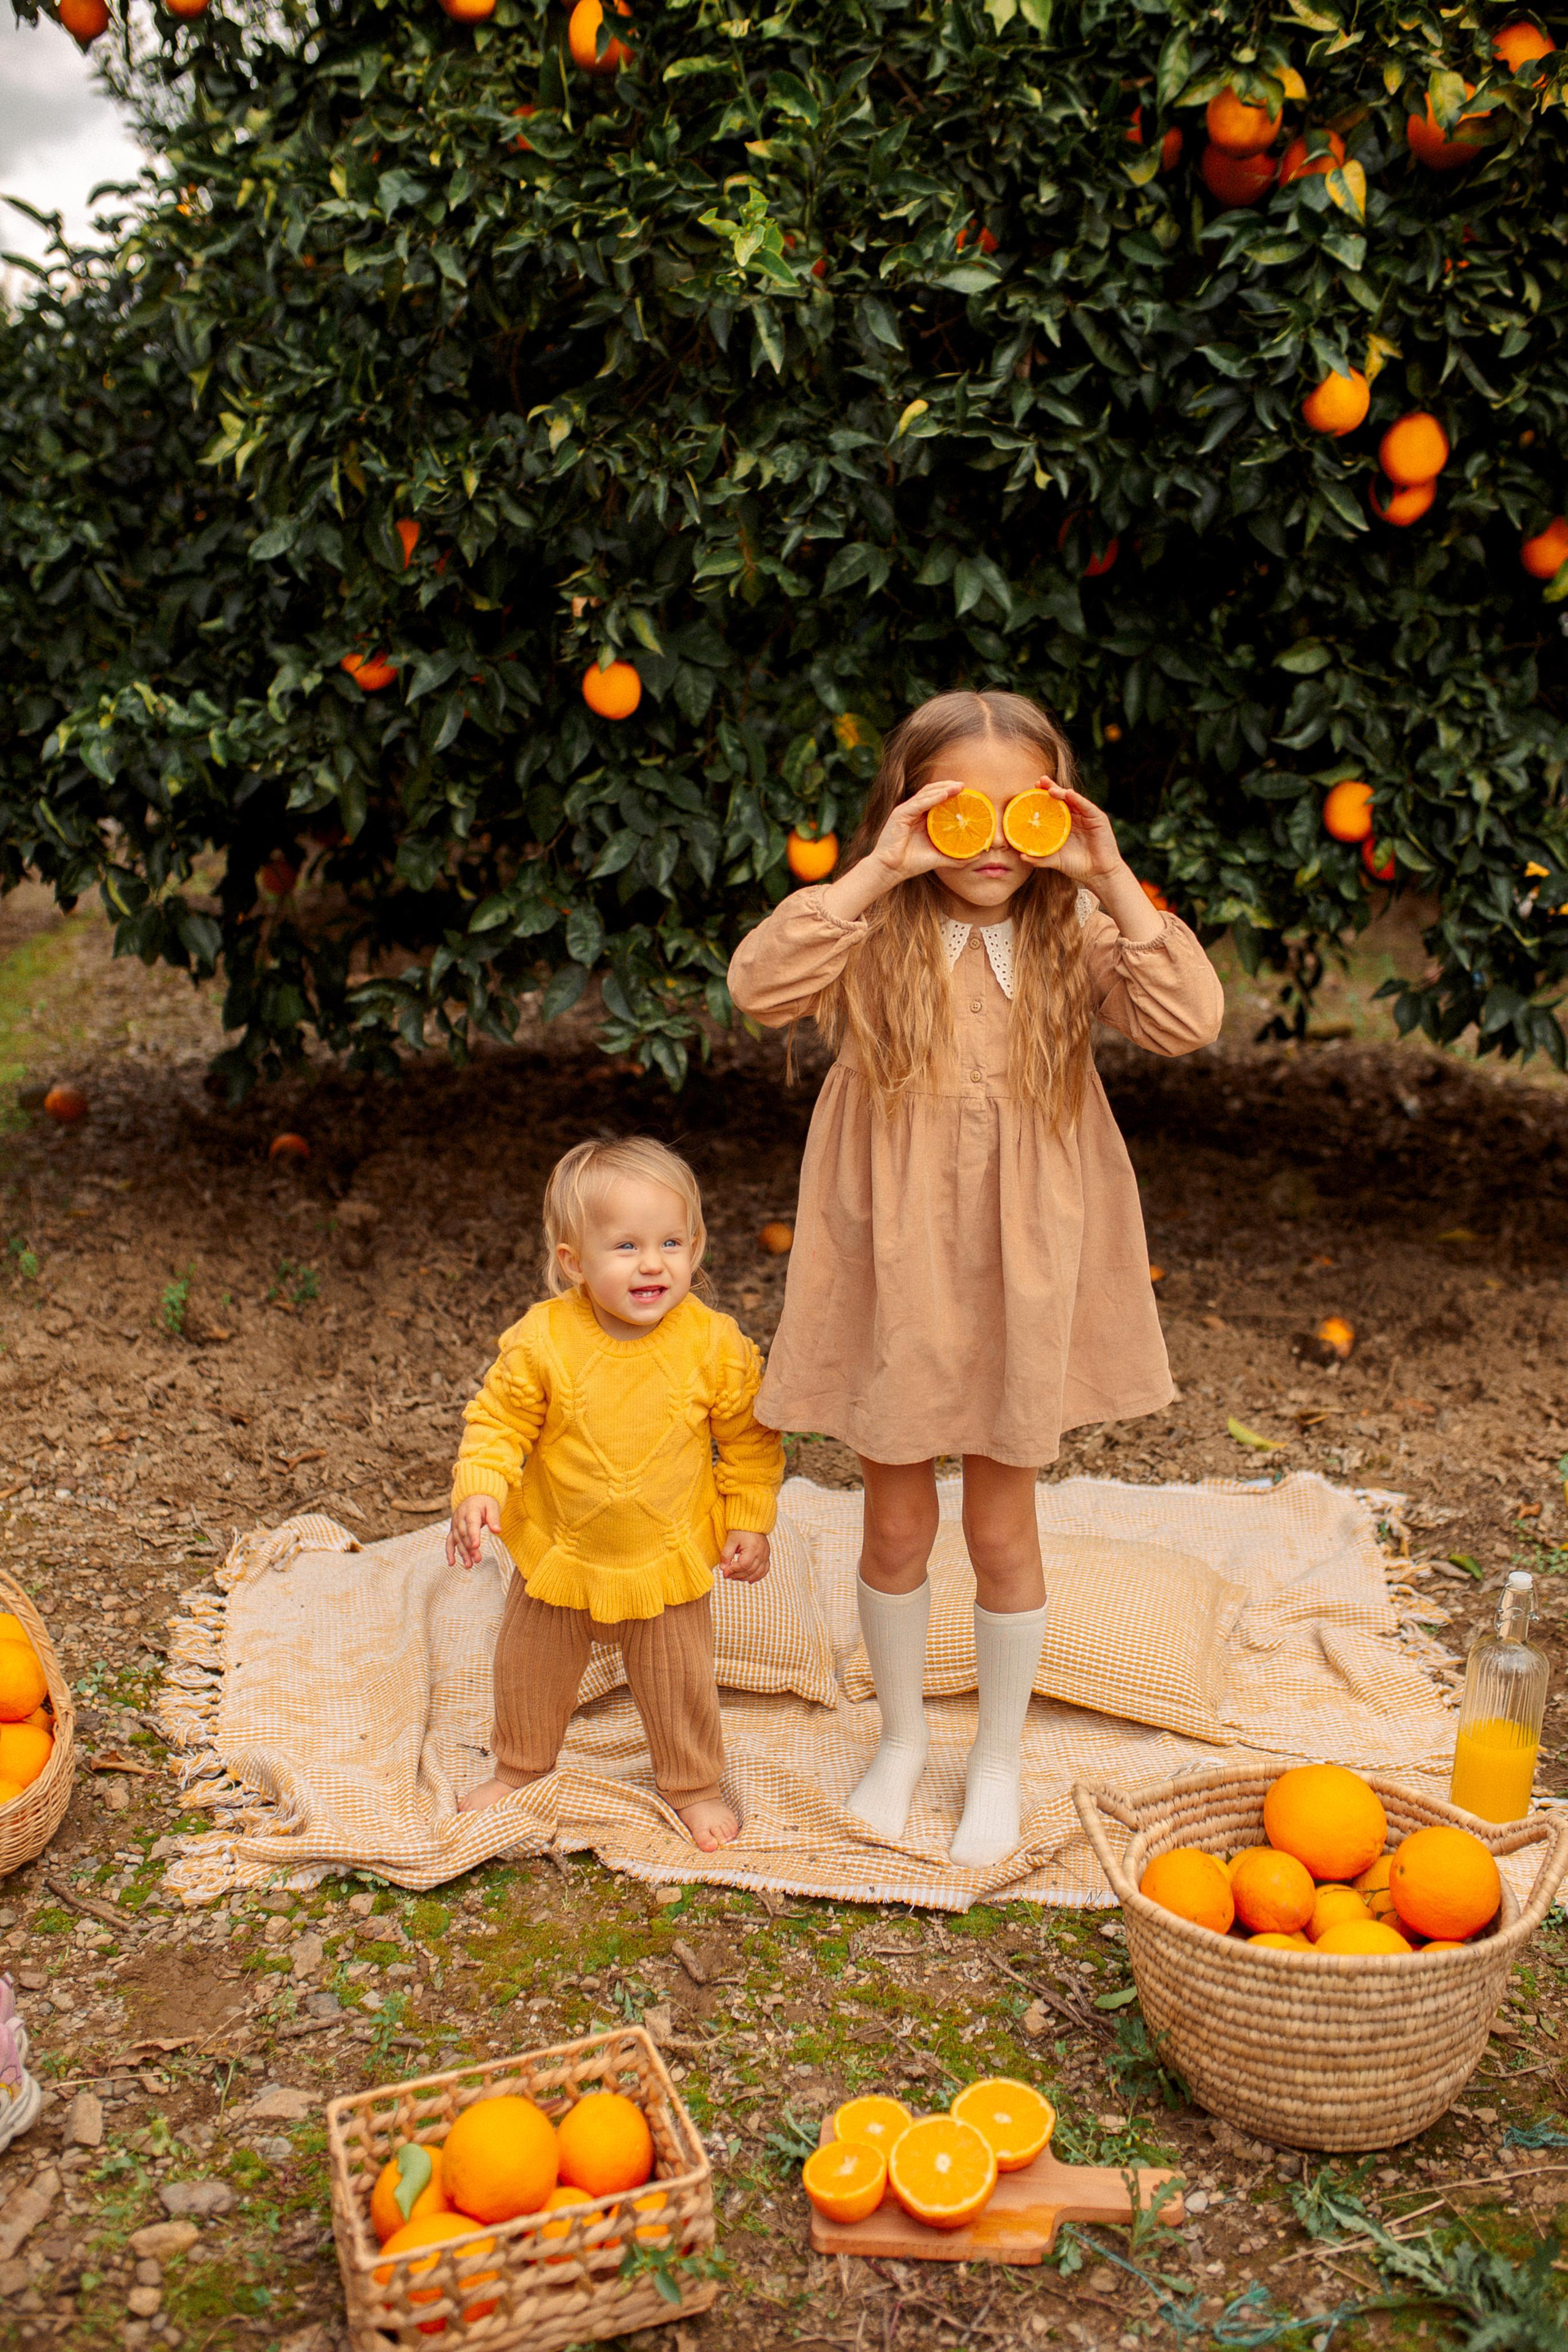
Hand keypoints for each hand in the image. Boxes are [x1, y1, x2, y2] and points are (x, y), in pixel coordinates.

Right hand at [447, 1493, 500, 1568]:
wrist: (473, 1495)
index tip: (476, 1546)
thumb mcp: (492, 1507)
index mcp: (471, 1511)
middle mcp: (460, 1518)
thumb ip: (494, 1519)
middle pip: (464, 1535)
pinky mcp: (453, 1529)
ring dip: (462, 1553)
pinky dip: (449, 1552)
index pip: (471, 1524)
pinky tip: (452, 1563)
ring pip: (457, 1540)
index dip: (473, 1535)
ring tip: (469, 1565)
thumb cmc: (485, 1502)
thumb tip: (497, 1531)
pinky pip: (450, 1541)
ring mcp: (455, 1524)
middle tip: (478, 1560)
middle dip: (470, 1548)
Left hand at [720, 1529, 770, 1582]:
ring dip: (745, 1578)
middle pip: (749, 1571)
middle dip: (736, 1575)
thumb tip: (722, 1568)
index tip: (724, 1572)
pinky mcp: (766, 1556)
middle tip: (727, 1575)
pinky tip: (749, 1580)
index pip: (742, 1566)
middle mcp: (761, 1554)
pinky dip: (757, 1577)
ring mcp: (765, 1555)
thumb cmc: (741, 1529)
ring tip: (735, 1577)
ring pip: (757, 1573)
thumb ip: (726, 1554)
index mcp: (752, 1549)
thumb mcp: (731, 1540)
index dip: (732, 1571)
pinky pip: (765, 1570)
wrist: (752, 1521)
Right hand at [817, 778, 977, 923]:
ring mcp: (906, 811)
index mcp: (920, 818)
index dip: (950, 793)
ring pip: (926, 794)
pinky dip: (932, 798)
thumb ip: (956, 856)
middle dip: (948, 786)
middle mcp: (913, 812)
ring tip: (958, 786)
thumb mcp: (939, 858)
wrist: (891, 871)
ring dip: (943, 788)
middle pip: (932, 792)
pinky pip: (918, 803)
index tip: (968, 793)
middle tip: (965, 785)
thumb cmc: (911, 863)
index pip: (936, 799)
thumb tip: (978, 855)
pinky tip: (945, 794)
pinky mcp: (900, 815)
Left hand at [1016, 782, 1125, 885]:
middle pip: (1060, 799)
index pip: (1051, 807)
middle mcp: (1074, 817)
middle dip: (1049, 788)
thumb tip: (1021, 856)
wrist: (1098, 874)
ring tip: (1049, 789)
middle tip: (1038, 781)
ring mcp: (1086, 816)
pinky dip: (1077, 799)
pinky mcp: (1097, 818)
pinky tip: (1068, 794)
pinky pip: (1086, 806)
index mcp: (1063, 824)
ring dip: (1061, 792)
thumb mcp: (1055, 860)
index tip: (1028, 792)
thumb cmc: (1077, 867)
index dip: (1040, 798)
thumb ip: (1040, 857)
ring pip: (1072, 799)